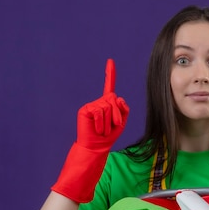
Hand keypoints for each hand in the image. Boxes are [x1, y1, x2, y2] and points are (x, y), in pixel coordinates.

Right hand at [51, 59, 129, 202]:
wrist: (96, 148)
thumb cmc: (109, 137)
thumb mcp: (121, 123)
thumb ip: (123, 109)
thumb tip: (117, 97)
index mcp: (108, 104)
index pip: (110, 86)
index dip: (110, 74)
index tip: (110, 61)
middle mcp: (99, 102)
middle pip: (113, 100)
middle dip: (116, 115)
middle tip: (112, 127)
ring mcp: (91, 105)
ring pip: (107, 106)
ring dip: (109, 122)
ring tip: (103, 130)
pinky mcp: (85, 110)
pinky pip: (99, 111)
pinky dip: (101, 122)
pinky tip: (97, 129)